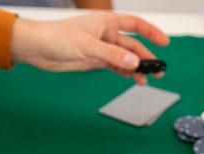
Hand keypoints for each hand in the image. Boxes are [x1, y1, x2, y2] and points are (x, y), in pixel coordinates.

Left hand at [10, 12, 169, 83]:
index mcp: (106, 23)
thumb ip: (113, 55)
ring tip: (145, 80)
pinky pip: (116, 66)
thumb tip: (134, 61)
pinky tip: (131, 79)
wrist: (38, 49)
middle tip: (157, 72)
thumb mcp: (88, 47)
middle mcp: (106, 34)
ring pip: (126, 58)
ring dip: (136, 68)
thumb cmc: (58, 38)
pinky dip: (124, 72)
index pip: (136, 24)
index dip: (151, 33)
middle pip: (133, 45)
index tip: (165, 43)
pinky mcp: (95, 60)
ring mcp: (102, 48)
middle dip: (146, 58)